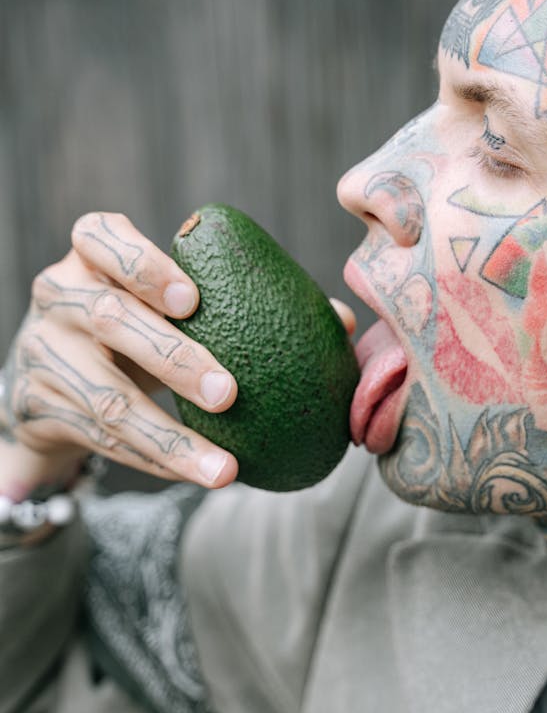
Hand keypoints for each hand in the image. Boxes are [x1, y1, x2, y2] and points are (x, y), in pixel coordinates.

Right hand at [1, 212, 239, 489]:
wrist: (52, 378)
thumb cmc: (136, 327)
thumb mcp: (169, 307)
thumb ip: (250, 304)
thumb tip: (342, 321)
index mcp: (91, 255)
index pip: (101, 237)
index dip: (144, 264)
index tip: (192, 300)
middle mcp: (58, 296)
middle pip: (110, 318)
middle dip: (173, 357)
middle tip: (228, 393)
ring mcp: (44, 354)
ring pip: (108, 399)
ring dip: (171, 438)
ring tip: (225, 469)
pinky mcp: (40, 409)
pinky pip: (104, 443)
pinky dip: (157, 462)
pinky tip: (201, 475)